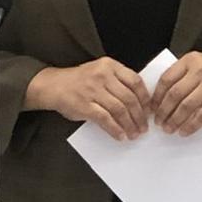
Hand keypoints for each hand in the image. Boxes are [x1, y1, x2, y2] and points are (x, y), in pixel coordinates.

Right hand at [26, 59, 147, 139]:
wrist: (52, 85)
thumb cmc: (78, 81)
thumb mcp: (99, 72)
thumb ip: (117, 81)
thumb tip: (139, 103)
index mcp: (109, 65)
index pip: (135, 81)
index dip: (145, 98)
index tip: (149, 110)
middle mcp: (102, 76)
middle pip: (129, 98)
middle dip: (140, 116)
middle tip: (143, 127)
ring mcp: (93, 90)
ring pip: (120, 109)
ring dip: (129, 125)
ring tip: (134, 134)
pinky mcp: (84, 105)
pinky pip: (105, 119)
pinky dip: (115, 129)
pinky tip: (120, 135)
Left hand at [151, 52, 201, 135]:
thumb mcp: (195, 63)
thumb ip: (179, 75)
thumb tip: (157, 98)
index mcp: (190, 61)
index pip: (166, 79)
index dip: (156, 96)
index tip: (151, 108)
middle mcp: (200, 71)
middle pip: (175, 94)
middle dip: (163, 111)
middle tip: (157, 122)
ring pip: (187, 106)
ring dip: (175, 120)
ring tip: (168, 128)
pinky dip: (191, 125)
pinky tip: (183, 131)